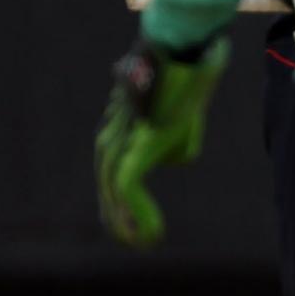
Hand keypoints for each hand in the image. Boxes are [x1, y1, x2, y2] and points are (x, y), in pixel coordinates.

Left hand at [95, 39, 229, 247]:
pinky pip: (127, 187)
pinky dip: (138, 213)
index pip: (111, 175)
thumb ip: (174, 144)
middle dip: (118, 219)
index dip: (123, 205)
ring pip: (112, 192)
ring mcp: (120, 141)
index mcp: (119, 128)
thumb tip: (172, 162)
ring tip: (142, 243)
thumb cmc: (187, 78)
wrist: (186, 52)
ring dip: (126, 223)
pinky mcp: (134, 145)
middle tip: (137, 242)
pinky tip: (152, 233)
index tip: (140, 228)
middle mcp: (112, 136)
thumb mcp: (182, 117)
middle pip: (107, 187)